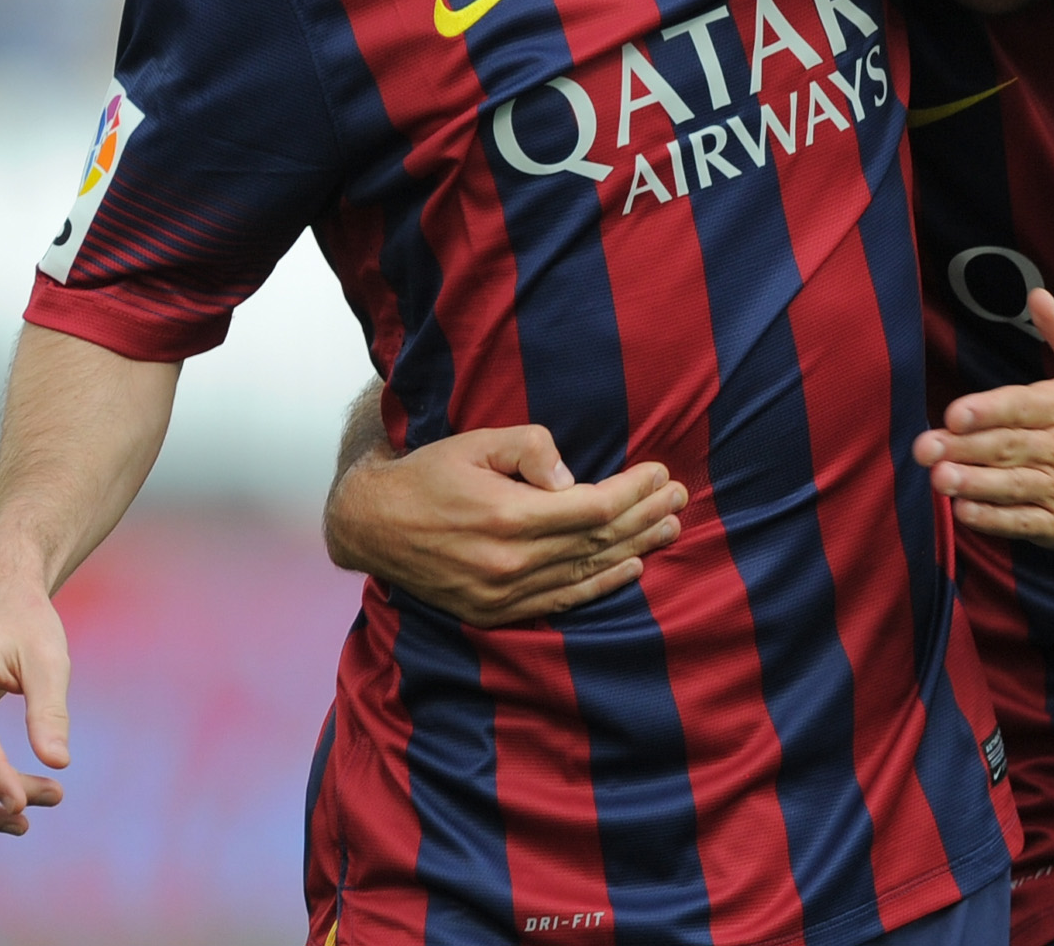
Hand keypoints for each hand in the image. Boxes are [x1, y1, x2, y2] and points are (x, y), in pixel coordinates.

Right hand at [326, 424, 689, 628]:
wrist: (374, 525)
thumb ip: (531, 449)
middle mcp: (511, 562)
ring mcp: (504, 593)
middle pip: (599, 541)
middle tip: (679, 498)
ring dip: (635, 549)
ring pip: (586, 572)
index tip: (659, 472)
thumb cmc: (428, 474)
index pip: (594, 507)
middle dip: (644, 516)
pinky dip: (601, 586)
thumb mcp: (476, 442)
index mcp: (509, 515)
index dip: (634, 491)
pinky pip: (561, 601)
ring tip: (670, 528)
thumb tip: (574, 478)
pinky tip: (632, 569)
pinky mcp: (495, 612)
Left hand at [913, 291, 1053, 548]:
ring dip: (973, 483)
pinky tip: (964, 511)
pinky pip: (1024, 523)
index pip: (1022, 407)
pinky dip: (994, 520)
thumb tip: (1037, 293)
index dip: (987, 411)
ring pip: (1012, 485)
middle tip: (924, 448)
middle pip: (1007, 447)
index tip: (953, 413)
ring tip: (939, 478)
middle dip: (963, 448)